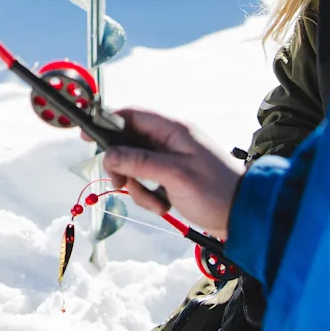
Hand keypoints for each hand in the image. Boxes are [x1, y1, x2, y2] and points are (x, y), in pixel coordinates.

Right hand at [101, 108, 240, 238]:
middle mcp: (169, 140)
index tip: (86, 135)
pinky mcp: (170, 177)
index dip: (107, 122)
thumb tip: (109, 155)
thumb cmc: (215, 191)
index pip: (132, 116)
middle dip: (123, 167)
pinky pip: (145, 181)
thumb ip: (140, 161)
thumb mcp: (174, 175)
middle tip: (122, 185)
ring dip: (137, 187)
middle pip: (128, 144)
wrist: (243, 215)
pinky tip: (163, 205)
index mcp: (173, 130)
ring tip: (156, 202)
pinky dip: (148, 195)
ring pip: (134, 166)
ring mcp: (170, 159)